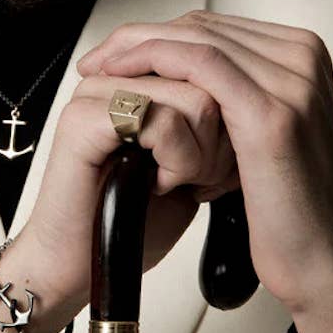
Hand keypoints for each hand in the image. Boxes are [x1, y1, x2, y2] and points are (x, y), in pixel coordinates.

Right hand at [20, 60, 239, 305]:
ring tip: (176, 184)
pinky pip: (163, 121)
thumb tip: (254, 100)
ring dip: (202, 156)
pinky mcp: (84, 120)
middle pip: (209, 78)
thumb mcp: (186, 166)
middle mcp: (113, 80)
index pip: (210, 66)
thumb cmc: (127, 225)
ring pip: (195, 99)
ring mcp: (95, 96)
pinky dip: (176, 163)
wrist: (78, 266)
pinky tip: (156, 185)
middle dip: (222, 141)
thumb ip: (211, 126)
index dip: (230, 119)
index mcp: (135, 81)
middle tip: (198, 181)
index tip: (211, 167)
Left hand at [77, 10, 332, 332]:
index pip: (214, 27)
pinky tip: (122, 78)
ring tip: (98, 70)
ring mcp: (292, 81)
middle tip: (96, 59)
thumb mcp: (259, 146)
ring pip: (196, 38)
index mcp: (301, 61)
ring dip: (136, 49)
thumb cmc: (290, 215)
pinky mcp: (270, 112)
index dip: (156, 36)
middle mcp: (302, 60)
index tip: (113, 56)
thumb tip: (181, 103)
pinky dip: (153, 65)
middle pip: (202, 25)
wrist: (322, 261)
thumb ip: (232, 111)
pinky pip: (199, 65)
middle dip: (137, 37)